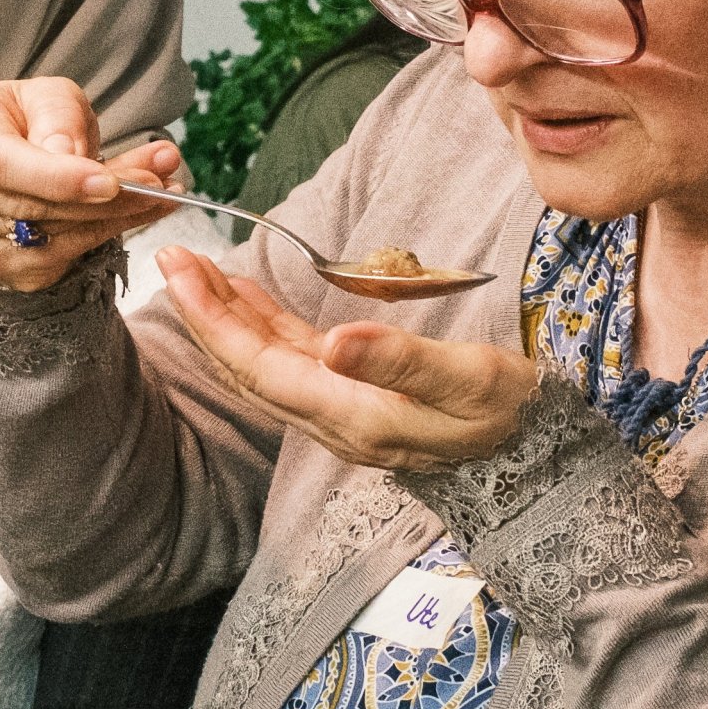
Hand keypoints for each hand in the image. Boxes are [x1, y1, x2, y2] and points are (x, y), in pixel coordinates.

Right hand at [0, 77, 183, 290]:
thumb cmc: (24, 119)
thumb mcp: (46, 96)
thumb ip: (60, 117)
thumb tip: (70, 156)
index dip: (54, 178)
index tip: (108, 181)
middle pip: (31, 206)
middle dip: (105, 198)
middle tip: (160, 182)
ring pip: (49, 238)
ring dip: (114, 218)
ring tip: (162, 193)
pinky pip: (56, 259)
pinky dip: (102, 237)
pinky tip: (135, 214)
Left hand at [157, 247, 535, 470]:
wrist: (536, 452)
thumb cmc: (508, 410)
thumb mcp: (467, 380)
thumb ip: (400, 361)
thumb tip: (335, 342)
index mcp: (350, 415)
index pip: (259, 367)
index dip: (214, 321)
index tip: (183, 271)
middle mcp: (331, 418)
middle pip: (247, 365)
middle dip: (204, 312)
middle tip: (172, 256)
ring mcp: (338, 408)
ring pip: (262, 361)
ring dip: (225, 315)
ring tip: (193, 267)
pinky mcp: (350, 394)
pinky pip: (288, 359)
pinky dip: (260, 323)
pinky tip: (243, 295)